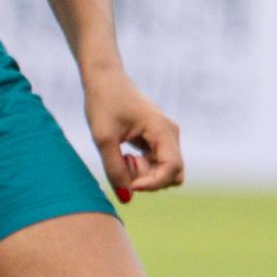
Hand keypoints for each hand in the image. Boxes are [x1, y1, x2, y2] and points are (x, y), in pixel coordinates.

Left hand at [85, 70, 184, 202]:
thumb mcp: (103, 138)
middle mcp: (170, 134)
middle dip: (149, 180)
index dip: (152, 183)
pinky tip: (123, 155)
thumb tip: (126, 197)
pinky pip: (155, 163)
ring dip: (143, 174)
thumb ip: (114, 169)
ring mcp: (165, 137)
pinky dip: (140, 167)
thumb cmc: (103, 103)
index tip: (130, 185)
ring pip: (164, 171)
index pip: (172, 169)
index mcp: (162, 130)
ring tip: (121, 158)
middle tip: (124, 165)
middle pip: (173, 174)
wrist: (103, 79)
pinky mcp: (155, 139)